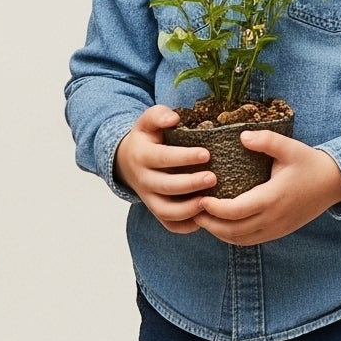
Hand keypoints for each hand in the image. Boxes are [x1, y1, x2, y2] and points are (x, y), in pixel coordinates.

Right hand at [113, 107, 217, 233]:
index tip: (206, 154)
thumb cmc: (148, 138)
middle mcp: (144, 179)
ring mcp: (149, 197)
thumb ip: (158, 115)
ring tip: (209, 203)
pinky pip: (168, 224)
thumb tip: (173, 118)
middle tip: (213, 178)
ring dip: (187, 209)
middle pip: (164, 186)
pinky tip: (204, 218)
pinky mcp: (156, 209)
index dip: (183, 157)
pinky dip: (185, 225)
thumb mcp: (148, 121)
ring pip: (164, 210)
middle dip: (189, 184)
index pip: (162, 158)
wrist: (127, 160)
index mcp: (142, 156)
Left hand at [195, 130, 340, 246]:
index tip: (200, 198)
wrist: (335, 182)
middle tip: (194, 210)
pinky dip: (232, 236)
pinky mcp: (279, 232)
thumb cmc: (310, 163)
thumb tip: (242, 135)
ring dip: (218, 232)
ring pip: (238, 239)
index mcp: (273, 197)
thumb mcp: (291, 148)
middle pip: (231, 230)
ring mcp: (277, 228)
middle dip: (208, 223)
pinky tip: (224, 224)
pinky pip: (249, 240)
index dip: (212, 209)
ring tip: (204, 218)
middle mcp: (273, 218)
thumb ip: (267, 140)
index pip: (234, 211)